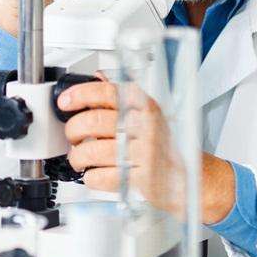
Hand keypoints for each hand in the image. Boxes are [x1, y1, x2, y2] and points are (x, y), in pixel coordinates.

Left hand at [57, 81, 235, 222]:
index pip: (106, 92)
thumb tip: (97, 77)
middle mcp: (146, 127)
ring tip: (78, 157)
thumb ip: (123, 96)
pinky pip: (102, 177)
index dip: (80, 94)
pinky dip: (90, 177)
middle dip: (73, 130)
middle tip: (72, 135)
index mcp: (146, 107)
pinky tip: (94, 174)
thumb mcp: (149, 113)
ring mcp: (145, 154)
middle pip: (94, 121)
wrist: (191, 177)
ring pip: (93, 151)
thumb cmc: (166, 145)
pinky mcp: (141, 180)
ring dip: (77, 156)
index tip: (65, 101)